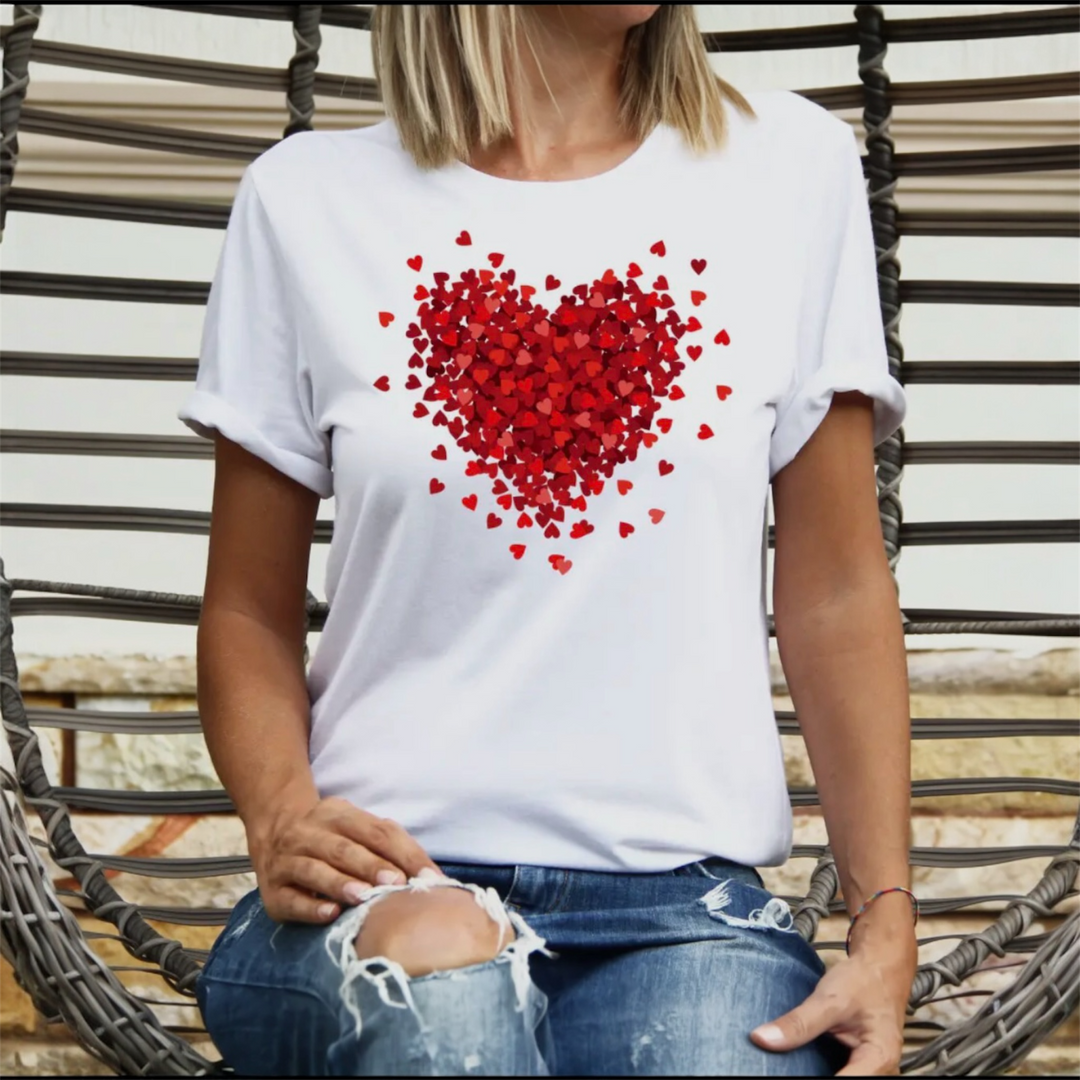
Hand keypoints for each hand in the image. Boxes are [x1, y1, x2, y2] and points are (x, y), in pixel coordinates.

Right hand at [247, 795, 443, 924]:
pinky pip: (290, 899)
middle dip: (371, 865)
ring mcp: (286, 861)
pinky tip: (329, 913)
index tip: (427, 877)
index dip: (403, 853)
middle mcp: (308, 833)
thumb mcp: (358, 830)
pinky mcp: (272, 892)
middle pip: (343, 848)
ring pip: (314, 869)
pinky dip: (310, 907)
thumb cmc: (333, 840)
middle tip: (395, 883)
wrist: (272, 835)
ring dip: (340, 883)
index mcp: (337, 814)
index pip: (376, 830)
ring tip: (363, 897)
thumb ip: (390, 847)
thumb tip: (430, 876)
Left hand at [750, 936, 915, 1075]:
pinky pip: (840, 1073)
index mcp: (877, 1059)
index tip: (785, 1070)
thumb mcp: (828, 999)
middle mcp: (881, 1072)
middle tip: (781, 1064)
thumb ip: (798, 1024)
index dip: (809, 1078)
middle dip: (809, 1074)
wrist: (879, 968)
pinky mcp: (861, 1066)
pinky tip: (800, 1061)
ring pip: (839, 1079)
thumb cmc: (862, 981)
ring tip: (790, 1060)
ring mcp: (872, 1071)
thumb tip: (762, 1039)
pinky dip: (819, 1069)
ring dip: (813, 1071)